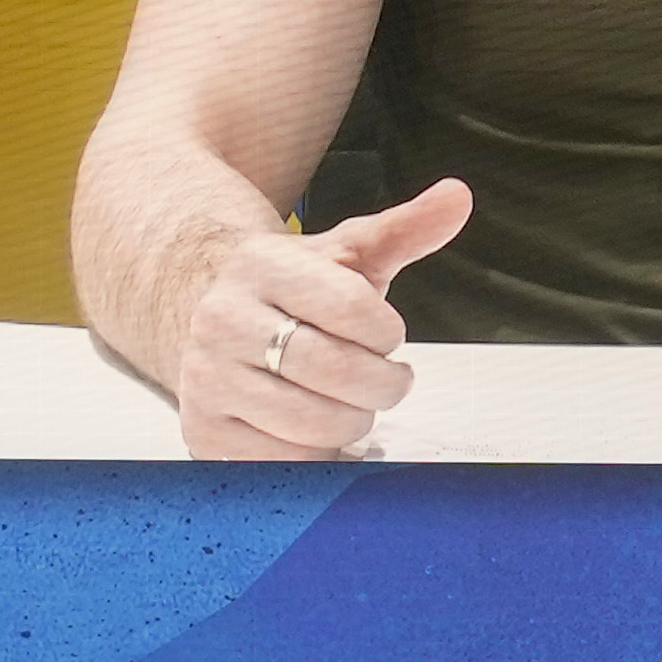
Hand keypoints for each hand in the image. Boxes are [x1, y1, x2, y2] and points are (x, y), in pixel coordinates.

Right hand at [177, 182, 470, 463]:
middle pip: (338, 372)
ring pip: (316, 423)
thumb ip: (403, 229)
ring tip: (348, 402)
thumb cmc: (292, 292)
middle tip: (383, 379)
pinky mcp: (205, 432)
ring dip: (354, 421)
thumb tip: (457, 198)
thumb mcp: (345, 254)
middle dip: (383, 384)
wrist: (208, 319)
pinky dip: (319, 455)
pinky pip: (287, 463)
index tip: (385, 336)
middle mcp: (223, 320)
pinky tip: (317, 429)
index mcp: (261, 265)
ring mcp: (208, 379)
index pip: (353, 308)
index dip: (387, 332)